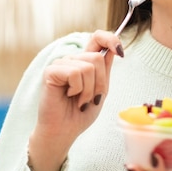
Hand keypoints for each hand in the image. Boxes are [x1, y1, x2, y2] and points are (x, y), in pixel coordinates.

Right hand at [28, 30, 123, 170]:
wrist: (64, 132)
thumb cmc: (80, 114)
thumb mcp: (100, 90)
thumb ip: (105, 70)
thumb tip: (114, 48)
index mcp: (84, 62)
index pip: (98, 38)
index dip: (110, 39)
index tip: (121, 51)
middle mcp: (72, 60)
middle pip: (97, 57)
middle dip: (100, 82)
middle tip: (91, 98)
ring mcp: (60, 64)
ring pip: (88, 66)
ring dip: (89, 89)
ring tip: (80, 100)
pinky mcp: (51, 71)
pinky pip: (75, 72)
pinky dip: (78, 89)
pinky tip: (69, 96)